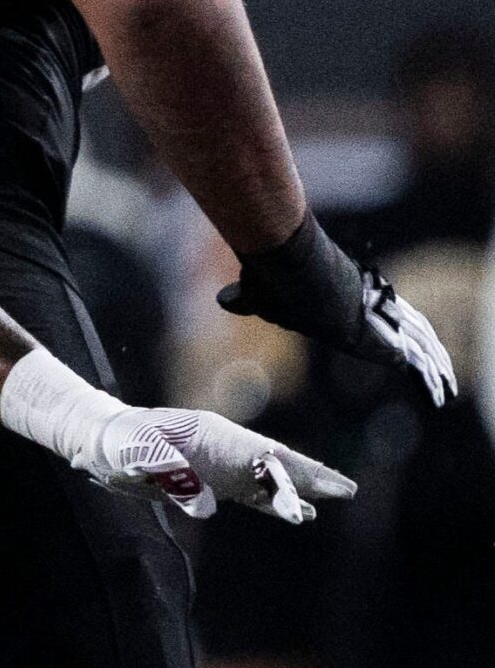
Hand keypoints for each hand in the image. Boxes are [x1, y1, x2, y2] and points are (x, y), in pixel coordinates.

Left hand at [74, 406, 354, 523]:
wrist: (99, 442)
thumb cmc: (117, 442)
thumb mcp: (134, 453)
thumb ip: (170, 473)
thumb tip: (207, 507)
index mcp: (210, 434)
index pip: (259, 454)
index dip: (288, 473)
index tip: (313, 494)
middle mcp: (222, 447)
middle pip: (273, 462)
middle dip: (309, 476)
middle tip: (347, 490)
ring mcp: (219, 464)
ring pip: (267, 479)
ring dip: (297, 491)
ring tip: (332, 500)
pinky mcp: (210, 482)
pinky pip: (250, 494)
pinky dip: (273, 504)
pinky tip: (296, 515)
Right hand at [219, 216, 456, 405]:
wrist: (294, 274)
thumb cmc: (276, 282)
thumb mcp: (262, 299)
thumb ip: (247, 302)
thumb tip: (223, 300)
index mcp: (348, 301)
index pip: (380, 316)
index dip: (393, 331)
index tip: (401, 347)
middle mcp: (371, 307)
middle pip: (410, 329)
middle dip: (426, 351)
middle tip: (439, 374)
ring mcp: (383, 321)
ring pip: (421, 346)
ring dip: (435, 369)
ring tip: (445, 390)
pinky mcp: (388, 338)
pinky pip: (418, 361)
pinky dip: (430, 379)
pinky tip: (439, 393)